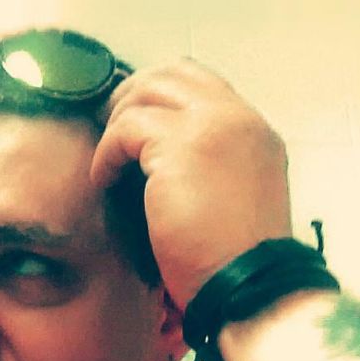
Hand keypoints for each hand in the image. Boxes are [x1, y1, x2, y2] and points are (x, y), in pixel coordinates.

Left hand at [91, 58, 291, 309]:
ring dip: (117, 123)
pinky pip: (125, 130)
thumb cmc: (239, 262)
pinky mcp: (178, 149)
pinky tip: (104, 180)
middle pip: (172, 74)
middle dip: (135, 95)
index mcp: (255, 133)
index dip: (164, 94)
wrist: (248, 285)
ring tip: (107, 159)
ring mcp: (210, 128)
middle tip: (111, 124)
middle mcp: (237, 120)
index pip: (204, 85)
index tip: (139, 117)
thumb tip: (166, 162)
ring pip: (146, 95)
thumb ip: (215, 167)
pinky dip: (107, 154)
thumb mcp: (240, 200)